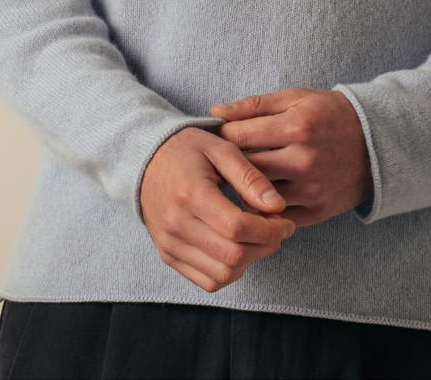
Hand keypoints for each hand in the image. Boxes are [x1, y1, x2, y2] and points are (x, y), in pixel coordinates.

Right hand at [140, 125, 297, 293]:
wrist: (144, 159)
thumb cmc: (187, 149)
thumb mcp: (221, 148)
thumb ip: (250, 177)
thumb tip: (278, 205)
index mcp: (191, 195)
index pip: (238, 228)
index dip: (270, 230)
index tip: (285, 221)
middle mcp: (177, 225)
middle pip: (233, 256)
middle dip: (266, 246)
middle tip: (278, 229)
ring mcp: (170, 245)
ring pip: (222, 275)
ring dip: (251, 261)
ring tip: (259, 238)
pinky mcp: (168, 256)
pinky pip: (207, 281)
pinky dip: (230, 271)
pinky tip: (239, 248)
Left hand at [209, 87, 372, 225]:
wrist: (375, 143)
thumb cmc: (328, 115)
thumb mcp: (295, 99)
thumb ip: (253, 105)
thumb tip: (215, 112)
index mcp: (296, 126)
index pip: (240, 136)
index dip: (222, 136)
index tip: (216, 137)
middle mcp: (304, 160)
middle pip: (246, 168)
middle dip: (227, 165)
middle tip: (217, 162)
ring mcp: (311, 189)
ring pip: (258, 195)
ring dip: (243, 189)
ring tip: (233, 180)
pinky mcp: (317, 211)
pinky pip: (277, 214)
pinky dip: (264, 207)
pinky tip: (257, 196)